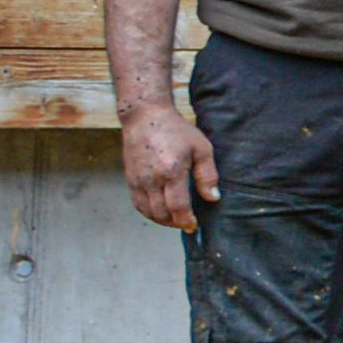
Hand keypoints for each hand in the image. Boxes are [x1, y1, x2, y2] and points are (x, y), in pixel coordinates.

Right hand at [120, 101, 217, 230]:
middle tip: (187, 224)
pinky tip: (159, 211)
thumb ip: (207, 175)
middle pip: (161, 213)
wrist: (145, 117)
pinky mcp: (130, 179)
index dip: (186, 220)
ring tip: (175, 220)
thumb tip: (213, 198)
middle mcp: (151, 179)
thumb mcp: (201, 148)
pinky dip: (148, 212)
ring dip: (162, 220)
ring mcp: (138, 180)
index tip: (194, 225)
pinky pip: (138, 203)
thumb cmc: (177, 131)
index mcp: (171, 171)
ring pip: (147, 211)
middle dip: (175, 223)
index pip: (177, 207)